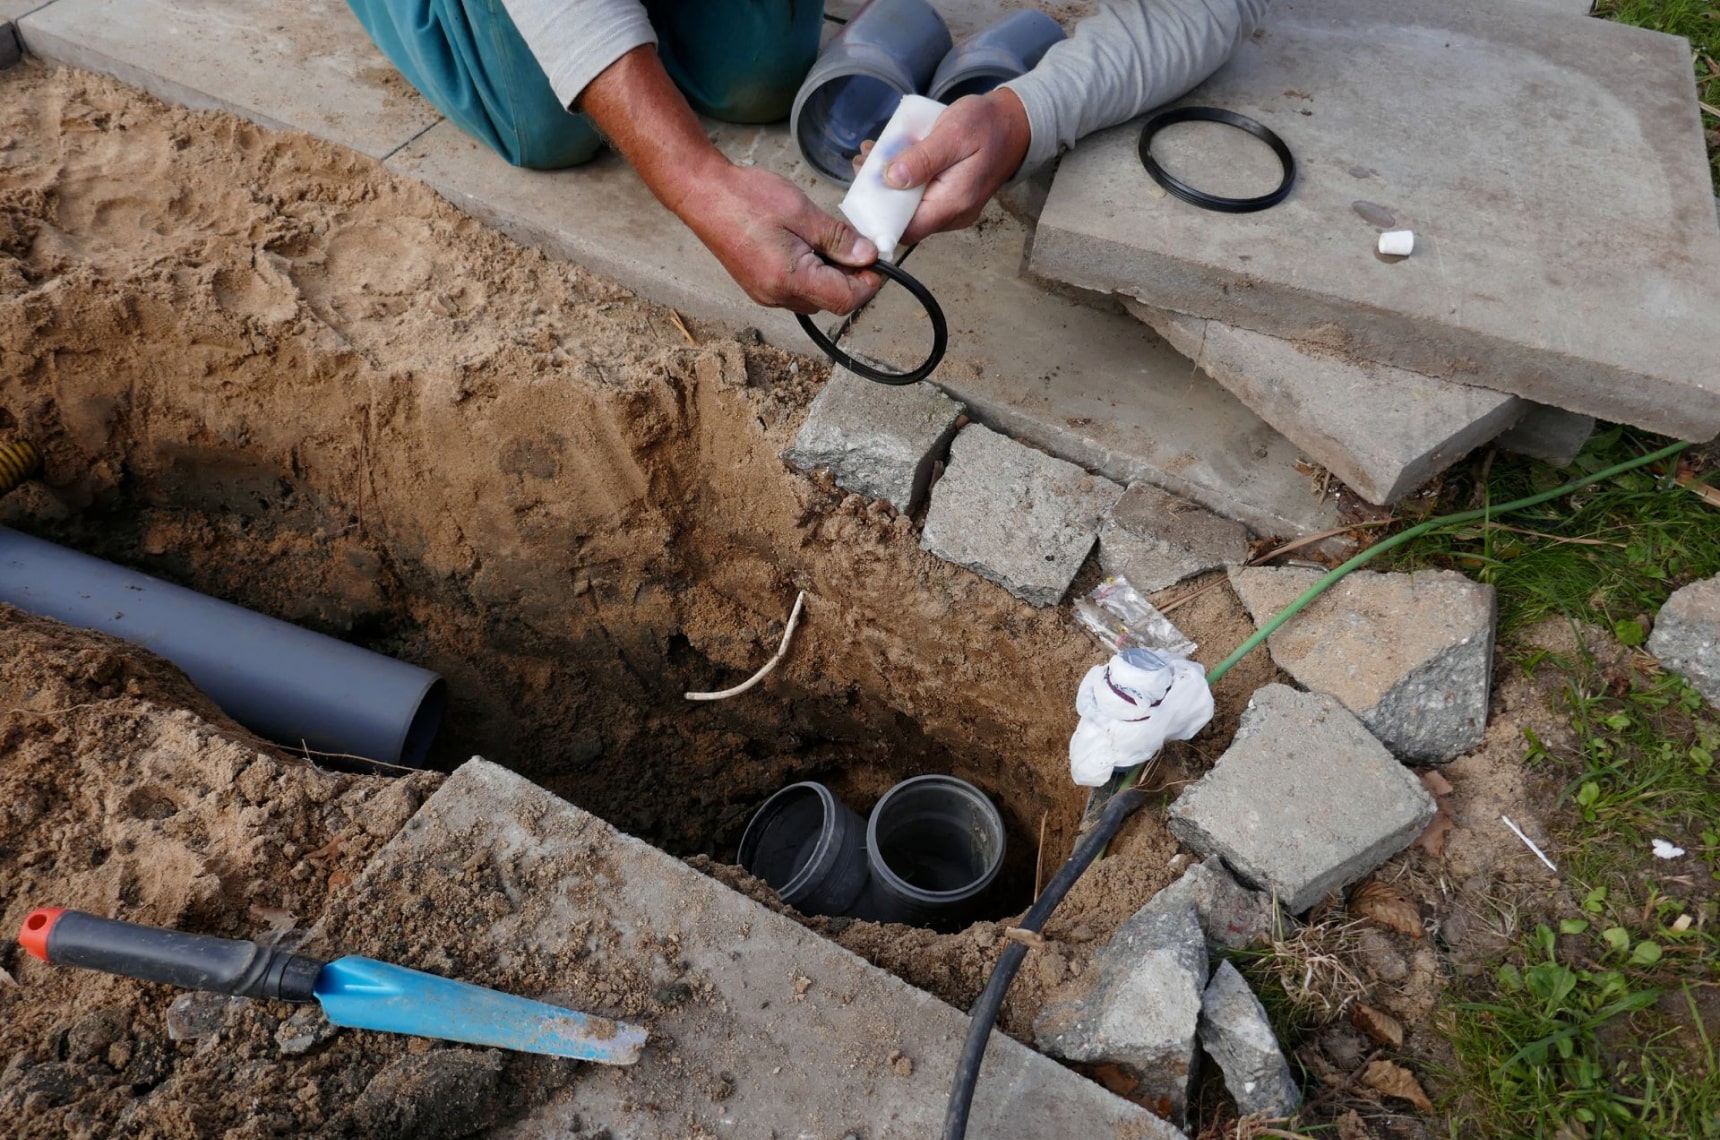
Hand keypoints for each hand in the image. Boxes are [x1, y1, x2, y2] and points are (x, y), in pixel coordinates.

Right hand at [578, 46, 879, 315]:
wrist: (702, 194)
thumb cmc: (747, 198)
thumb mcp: (802, 212)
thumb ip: (838, 239)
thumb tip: (868, 256)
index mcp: (790, 279)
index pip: (846, 300)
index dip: (868, 283)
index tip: (876, 260)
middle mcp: (777, 296)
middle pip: (831, 302)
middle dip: (850, 278)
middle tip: (855, 244)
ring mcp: (766, 295)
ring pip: (814, 297)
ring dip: (829, 276)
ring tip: (827, 241)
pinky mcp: (759, 287)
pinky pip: (796, 290)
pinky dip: (810, 273)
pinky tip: (806, 246)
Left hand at [855, 90, 1031, 245]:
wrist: (1015, 123)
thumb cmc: (987, 125)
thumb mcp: (953, 133)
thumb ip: (923, 159)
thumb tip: (891, 179)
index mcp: (953, 203)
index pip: (906, 230)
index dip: (879, 217)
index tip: (862, 191)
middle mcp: (952, 214)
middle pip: (904, 220)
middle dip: (878, 195)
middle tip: (864, 163)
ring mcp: (950, 209)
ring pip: (909, 208)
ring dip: (887, 185)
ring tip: (874, 154)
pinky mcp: (948, 198)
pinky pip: (919, 197)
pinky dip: (902, 180)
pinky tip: (892, 157)